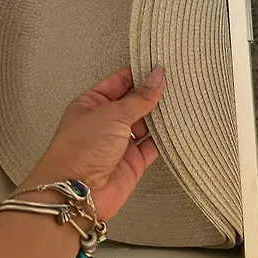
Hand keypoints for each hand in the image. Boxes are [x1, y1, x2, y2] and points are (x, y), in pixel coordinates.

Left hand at [20, 66, 164, 220]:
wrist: (78, 192)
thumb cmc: (80, 149)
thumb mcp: (112, 113)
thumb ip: (139, 97)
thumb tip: (156, 77)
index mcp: (92, 103)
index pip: (118, 81)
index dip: (138, 73)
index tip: (158, 65)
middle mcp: (105, 121)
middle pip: (133, 101)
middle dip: (151, 93)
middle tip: (174, 80)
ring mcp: (119, 141)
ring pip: (145, 122)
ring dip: (159, 114)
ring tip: (179, 98)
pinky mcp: (132, 161)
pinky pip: (152, 144)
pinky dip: (164, 137)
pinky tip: (175, 125)